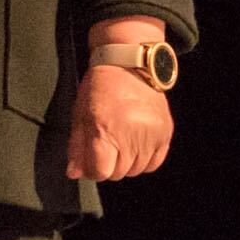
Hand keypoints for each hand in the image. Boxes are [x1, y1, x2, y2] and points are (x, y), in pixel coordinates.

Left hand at [67, 58, 173, 182]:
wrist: (129, 65)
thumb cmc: (100, 88)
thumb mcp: (80, 115)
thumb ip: (77, 147)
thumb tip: (74, 174)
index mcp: (106, 130)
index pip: (101, 172)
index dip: (93, 170)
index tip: (91, 161)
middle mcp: (131, 135)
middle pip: (118, 173)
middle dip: (108, 165)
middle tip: (106, 146)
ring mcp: (151, 135)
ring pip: (136, 170)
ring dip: (126, 163)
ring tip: (120, 141)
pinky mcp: (165, 133)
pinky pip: (154, 163)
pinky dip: (143, 160)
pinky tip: (135, 145)